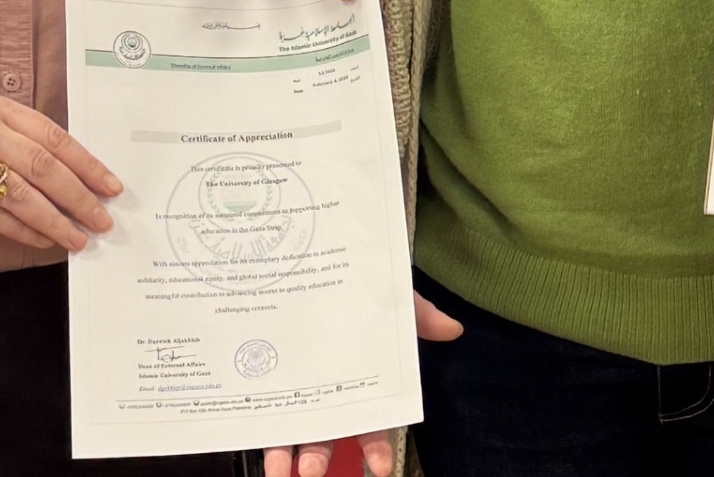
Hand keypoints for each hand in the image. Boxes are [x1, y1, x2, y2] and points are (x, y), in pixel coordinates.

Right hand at [0, 92, 119, 252]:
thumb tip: (68, 169)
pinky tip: (42, 239)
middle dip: (79, 196)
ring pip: (21, 196)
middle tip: (102, 218)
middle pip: (43, 167)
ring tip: (78, 237)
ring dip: (55, 220)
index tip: (110, 185)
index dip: (86, 164)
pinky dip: (22, 231)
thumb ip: (14, 134)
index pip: (53, 137)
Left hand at [255, 292, 462, 475]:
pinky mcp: (267, 381)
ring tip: (280, 471)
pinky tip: (261, 453)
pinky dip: (261, 434)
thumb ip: (417, 314)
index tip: (380, 467)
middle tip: (312, 470)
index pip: (374, 422)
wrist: (314, 257)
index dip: (377, 447)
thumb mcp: (390, 297)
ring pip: (292, 431)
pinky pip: (264, 412)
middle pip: (328, 434)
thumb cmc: (358, 286)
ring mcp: (296, 390)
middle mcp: (329, 393)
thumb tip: (452, 328)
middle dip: (320, 456)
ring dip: (286, 456)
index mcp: (362, 382)